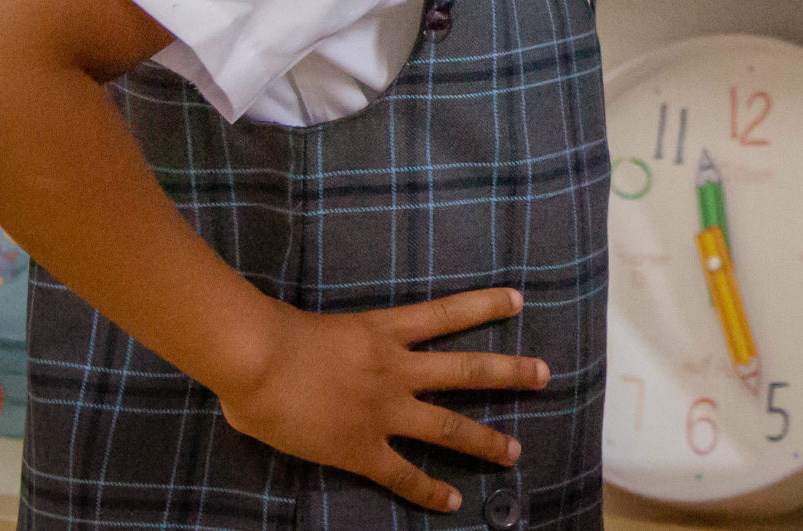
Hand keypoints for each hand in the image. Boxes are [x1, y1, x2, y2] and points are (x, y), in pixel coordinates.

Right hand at [215, 287, 546, 512]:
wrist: (257, 359)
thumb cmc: (270, 335)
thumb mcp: (307, 326)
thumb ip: (321, 340)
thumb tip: (301, 349)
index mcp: (384, 331)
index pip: (447, 313)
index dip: (485, 305)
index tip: (519, 299)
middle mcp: (396, 368)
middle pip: (467, 369)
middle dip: (510, 372)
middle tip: (545, 375)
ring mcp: (384, 409)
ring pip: (449, 426)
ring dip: (485, 440)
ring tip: (515, 451)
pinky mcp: (362, 448)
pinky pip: (403, 474)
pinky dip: (427, 491)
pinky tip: (449, 503)